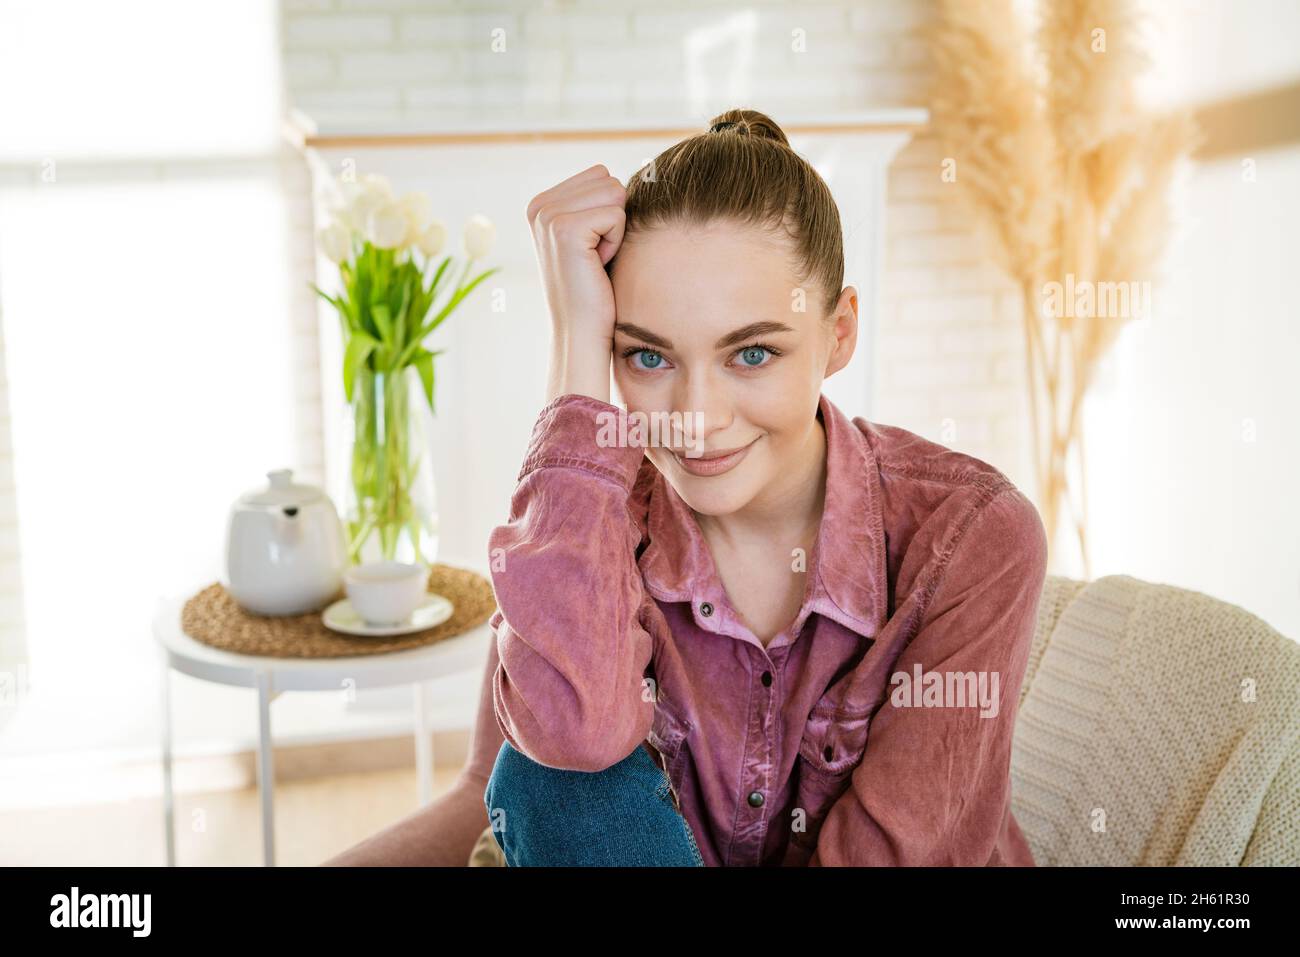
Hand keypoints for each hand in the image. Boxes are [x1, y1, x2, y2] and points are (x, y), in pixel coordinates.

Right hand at [526, 164, 626, 403]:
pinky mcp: (565, 228)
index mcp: (542, 203)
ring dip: (615, 230)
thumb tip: (634, 174)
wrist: (580, 331)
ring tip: (595, 260)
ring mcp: (549, 216)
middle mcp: (540, 205)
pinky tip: (597, 265)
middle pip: (608, 180)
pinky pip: (616, 214)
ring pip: (614, 193)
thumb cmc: (595, 289)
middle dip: (613, 218)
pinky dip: (616, 241)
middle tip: (595, 256)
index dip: (608, 213)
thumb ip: (596, 202)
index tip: (591, 248)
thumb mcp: (592, 238)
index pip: (600, 175)